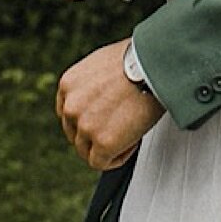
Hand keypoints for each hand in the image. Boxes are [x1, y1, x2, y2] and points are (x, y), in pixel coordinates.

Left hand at [57, 38, 162, 169]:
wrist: (152, 65)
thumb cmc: (138, 58)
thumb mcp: (102, 62)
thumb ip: (93, 82)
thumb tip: (103, 94)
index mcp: (68, 85)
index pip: (67, 114)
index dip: (87, 119)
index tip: (102, 120)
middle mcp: (71, 107)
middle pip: (75, 134)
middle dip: (95, 134)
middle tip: (118, 128)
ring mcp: (85, 126)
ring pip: (86, 151)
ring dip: (107, 146)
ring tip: (128, 134)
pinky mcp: (103, 143)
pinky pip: (102, 163)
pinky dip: (117, 157)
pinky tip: (132, 143)